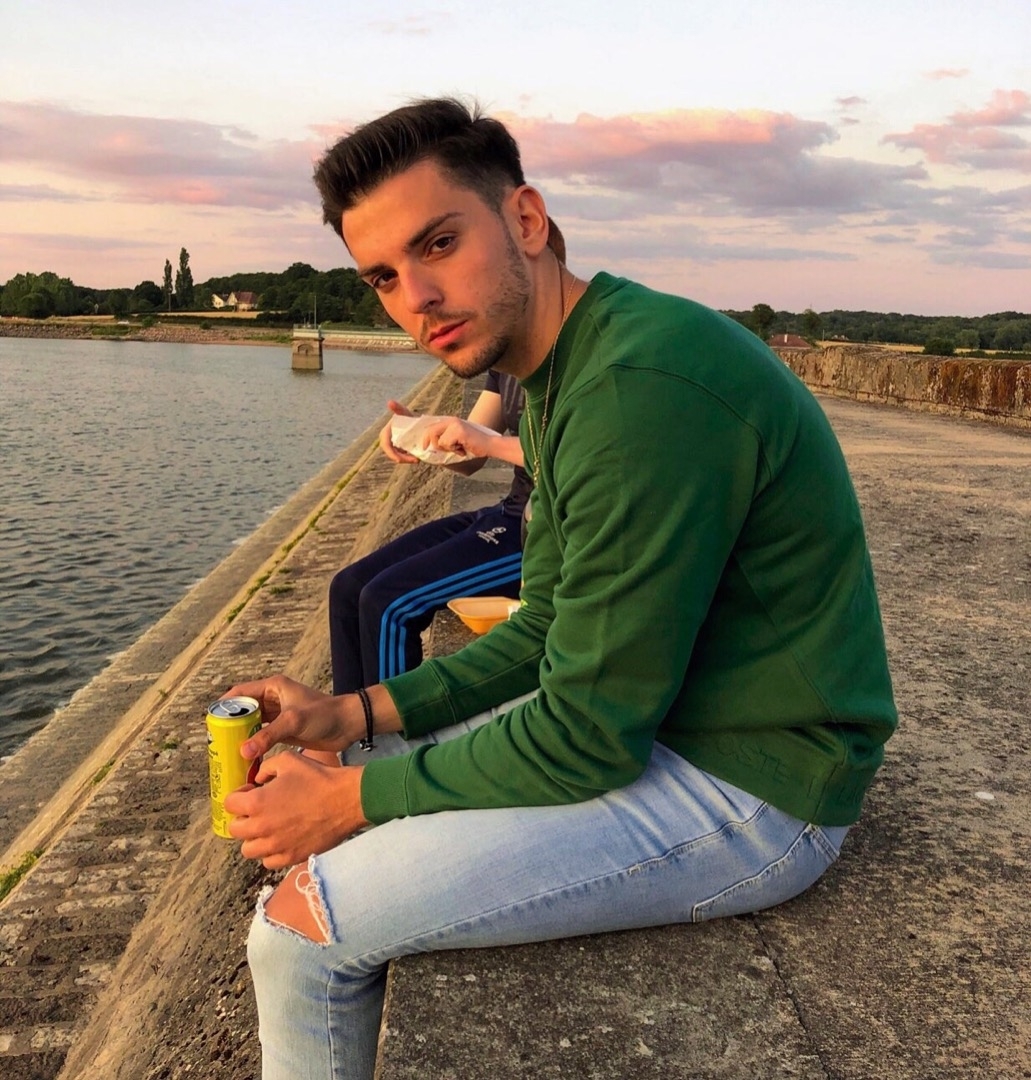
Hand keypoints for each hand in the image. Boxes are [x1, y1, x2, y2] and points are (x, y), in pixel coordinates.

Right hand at [224, 674, 359, 760]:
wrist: (348, 724)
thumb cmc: (325, 715)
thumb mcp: (294, 722)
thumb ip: (268, 735)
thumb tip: (243, 750)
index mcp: (273, 687)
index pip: (240, 693)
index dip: (225, 706)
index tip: (212, 722)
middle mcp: (273, 698)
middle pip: (243, 710)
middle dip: (230, 724)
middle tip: (216, 741)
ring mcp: (278, 715)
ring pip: (251, 724)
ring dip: (241, 735)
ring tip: (226, 750)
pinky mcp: (284, 729)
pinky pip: (262, 735)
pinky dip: (253, 744)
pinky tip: (245, 757)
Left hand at [225, 753, 368, 868]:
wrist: (346, 800)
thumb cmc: (318, 778)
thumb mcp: (288, 761)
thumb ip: (266, 768)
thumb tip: (258, 779)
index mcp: (257, 802)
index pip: (229, 804)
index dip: (239, 796)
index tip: (250, 793)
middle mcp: (261, 827)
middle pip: (235, 829)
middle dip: (243, 818)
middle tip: (258, 810)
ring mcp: (275, 846)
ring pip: (248, 849)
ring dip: (254, 838)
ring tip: (268, 827)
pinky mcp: (290, 857)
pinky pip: (268, 862)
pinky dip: (270, 853)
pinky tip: (281, 839)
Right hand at [378, 399, 419, 463]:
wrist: (415, 423)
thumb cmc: (408, 417)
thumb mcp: (404, 412)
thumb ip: (398, 407)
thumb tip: (390, 402)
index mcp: (386, 433)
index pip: (385, 445)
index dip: (391, 454)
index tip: (398, 460)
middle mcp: (387, 441)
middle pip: (392, 453)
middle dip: (402, 458)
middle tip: (414, 460)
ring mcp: (393, 446)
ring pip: (397, 456)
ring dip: (406, 460)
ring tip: (417, 460)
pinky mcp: (399, 450)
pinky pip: (402, 456)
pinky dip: (408, 458)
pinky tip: (417, 458)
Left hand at [419, 417, 494, 459]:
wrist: (489, 445)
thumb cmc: (474, 445)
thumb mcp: (457, 440)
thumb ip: (445, 440)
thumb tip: (430, 448)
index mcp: (450, 421)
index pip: (432, 426)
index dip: (425, 436)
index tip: (424, 446)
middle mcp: (452, 420)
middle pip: (431, 431)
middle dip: (430, 443)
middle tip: (431, 450)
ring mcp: (455, 425)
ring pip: (439, 440)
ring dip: (447, 449)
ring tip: (458, 449)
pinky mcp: (458, 431)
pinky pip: (446, 443)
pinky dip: (453, 450)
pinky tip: (462, 449)